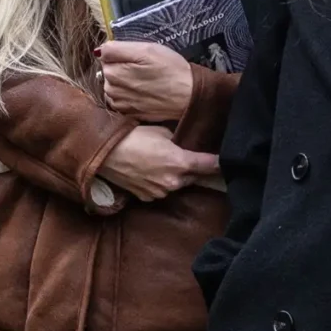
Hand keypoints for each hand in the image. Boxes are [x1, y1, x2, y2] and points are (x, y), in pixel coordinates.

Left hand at [98, 40, 196, 121]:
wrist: (190, 97)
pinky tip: (145, 93)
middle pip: (109, 72)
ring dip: (126, 83)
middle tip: (145, 69)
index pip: (106, 57)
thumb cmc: (171, 70)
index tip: (138, 58)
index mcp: (111, 73)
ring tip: (147, 81)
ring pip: (115, 86)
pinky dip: (130, 96)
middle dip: (123, 68)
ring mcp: (120, 105)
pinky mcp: (129, 114)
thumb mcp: (146, 50)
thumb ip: (117, 49)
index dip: (122, 55)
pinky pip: (123, 100)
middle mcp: (110, 91)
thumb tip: (98, 51)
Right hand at [98, 124, 219, 202]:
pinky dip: (158, 183)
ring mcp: (160, 192)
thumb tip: (185, 144)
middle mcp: (174, 181)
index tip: (227, 161)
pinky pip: (160, 190)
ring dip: (174, 176)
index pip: (211, 165)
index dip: (220, 163)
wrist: (103, 153)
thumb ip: (178, 141)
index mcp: (181, 162)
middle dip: (191, 168)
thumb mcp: (160, 132)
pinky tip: (147, 172)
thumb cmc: (131, 137)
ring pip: (176, 184)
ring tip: (159, 163)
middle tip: (182, 156)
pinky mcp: (147, 198)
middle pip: (193, 177)